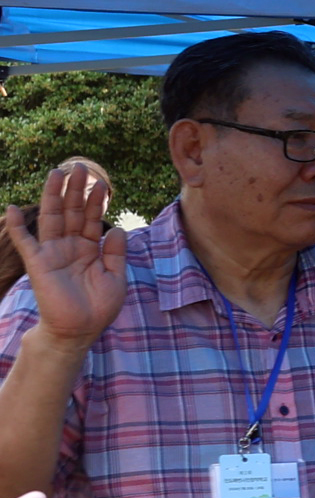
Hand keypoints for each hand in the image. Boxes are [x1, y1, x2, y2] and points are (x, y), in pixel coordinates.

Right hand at [5, 160, 125, 347]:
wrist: (79, 331)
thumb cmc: (98, 308)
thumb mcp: (115, 278)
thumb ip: (115, 253)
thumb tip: (119, 229)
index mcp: (91, 249)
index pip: (94, 219)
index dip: (97, 202)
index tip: (102, 184)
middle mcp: (71, 246)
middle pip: (73, 212)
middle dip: (75, 190)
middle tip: (79, 167)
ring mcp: (53, 253)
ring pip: (52, 218)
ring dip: (52, 196)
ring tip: (55, 174)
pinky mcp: (38, 263)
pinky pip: (25, 241)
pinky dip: (18, 226)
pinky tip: (12, 208)